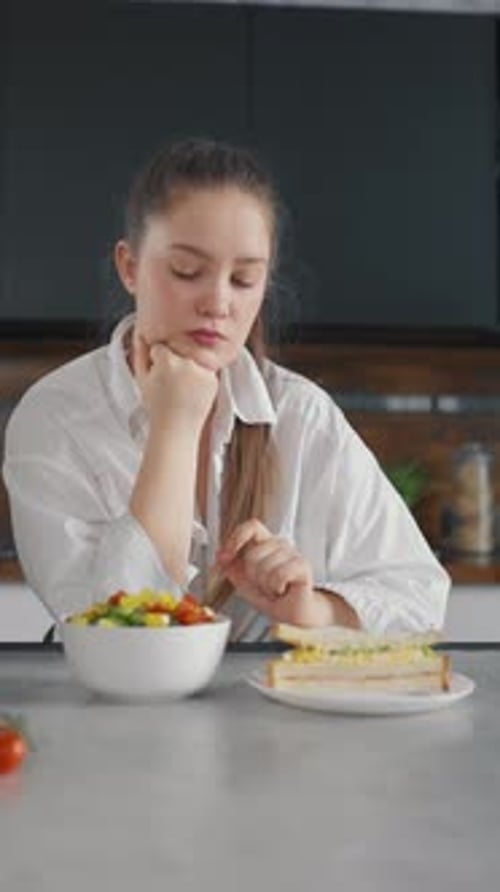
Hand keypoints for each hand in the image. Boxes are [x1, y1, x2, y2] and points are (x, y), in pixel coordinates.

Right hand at [132, 330, 218, 431]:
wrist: (176, 428)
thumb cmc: (157, 406)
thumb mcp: (142, 378)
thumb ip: (140, 351)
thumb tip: (141, 331)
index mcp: (168, 361)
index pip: (160, 347)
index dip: (156, 361)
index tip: (157, 375)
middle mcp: (187, 363)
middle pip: (177, 349)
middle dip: (172, 361)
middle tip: (169, 382)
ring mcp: (202, 371)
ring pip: (191, 357)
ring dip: (186, 366)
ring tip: (179, 388)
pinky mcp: (213, 379)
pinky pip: (203, 368)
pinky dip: (198, 376)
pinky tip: (190, 391)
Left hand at [215, 519, 334, 626]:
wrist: (291, 614)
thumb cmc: (272, 597)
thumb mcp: (243, 582)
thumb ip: (231, 567)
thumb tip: (219, 554)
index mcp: (265, 544)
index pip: (251, 526)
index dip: (236, 539)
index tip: (226, 557)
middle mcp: (279, 544)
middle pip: (253, 553)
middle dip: (253, 576)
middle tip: (263, 585)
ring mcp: (292, 553)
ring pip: (265, 566)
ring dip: (266, 585)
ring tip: (274, 589)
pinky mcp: (303, 565)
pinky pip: (279, 574)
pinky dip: (276, 587)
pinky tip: (282, 589)